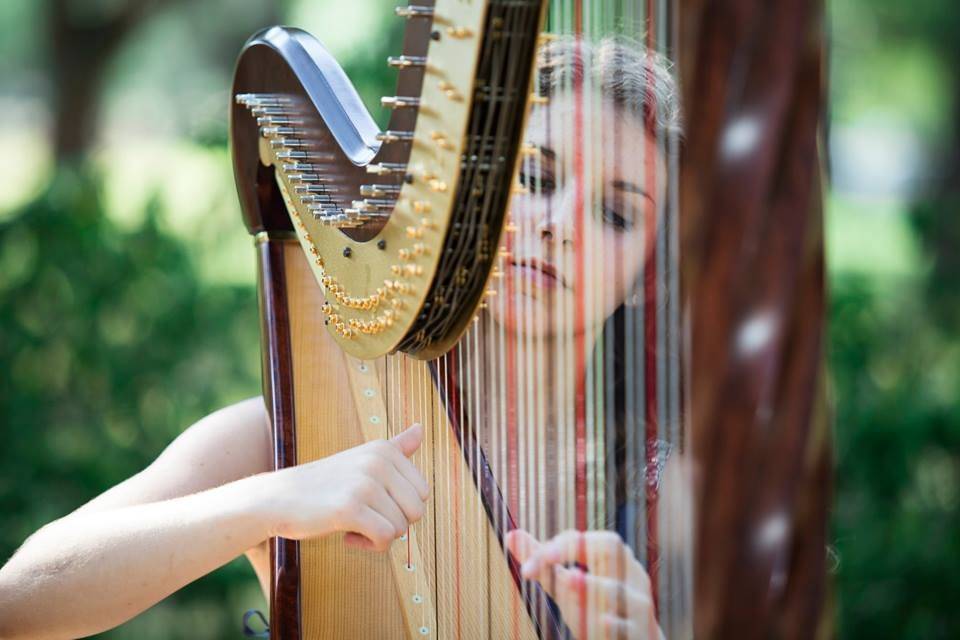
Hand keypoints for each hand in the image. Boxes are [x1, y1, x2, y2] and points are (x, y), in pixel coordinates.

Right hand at [259, 424, 428, 550]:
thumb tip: (421, 427)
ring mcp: (364, 483)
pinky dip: (370, 546)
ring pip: (401, 528)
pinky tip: (348, 536)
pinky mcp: (350, 508)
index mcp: (385, 449)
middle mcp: (378, 461)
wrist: (278, 498)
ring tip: (353, 525)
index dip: (400, 507)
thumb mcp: (361, 459)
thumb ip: (395, 447)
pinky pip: (385, 539)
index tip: (373, 503)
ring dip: (378, 536)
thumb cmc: (323, 484)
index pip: (423, 492)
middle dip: (394, 523)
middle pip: (416, 511)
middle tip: (365, 517)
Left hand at [506, 529, 663, 639]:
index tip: (530, 563)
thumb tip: (511, 534)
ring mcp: (639, 605)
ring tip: (568, 581)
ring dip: (588, 587)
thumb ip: (544, 563)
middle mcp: (630, 576)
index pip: (586, 539)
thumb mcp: (567, 586)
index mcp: (613, 560)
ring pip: (615, 589)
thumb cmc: (596, 609)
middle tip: (546, 558)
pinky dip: (612, 624)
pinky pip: (627, 626)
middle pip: (611, 548)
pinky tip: (600, 622)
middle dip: (575, 550)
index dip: (558, 545)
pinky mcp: (640, 634)